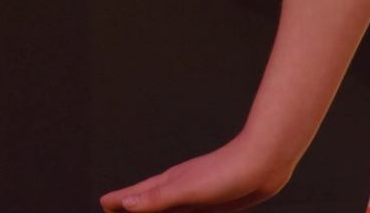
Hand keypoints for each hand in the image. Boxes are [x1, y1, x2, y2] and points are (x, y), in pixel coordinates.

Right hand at [98, 133, 296, 211]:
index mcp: (170, 183)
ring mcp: (197, 194)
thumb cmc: (228, 171)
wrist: (266, 161)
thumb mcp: (188, 188)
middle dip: (130, 207)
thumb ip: (156, 198)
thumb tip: (123, 204)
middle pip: (148, 201)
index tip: (103, 203)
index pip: (136, 196)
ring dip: (153, 212)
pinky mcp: (214, 201)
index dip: (119, 201)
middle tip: (114, 209)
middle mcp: (181, 188)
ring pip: (168, 208)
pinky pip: (188, 212)